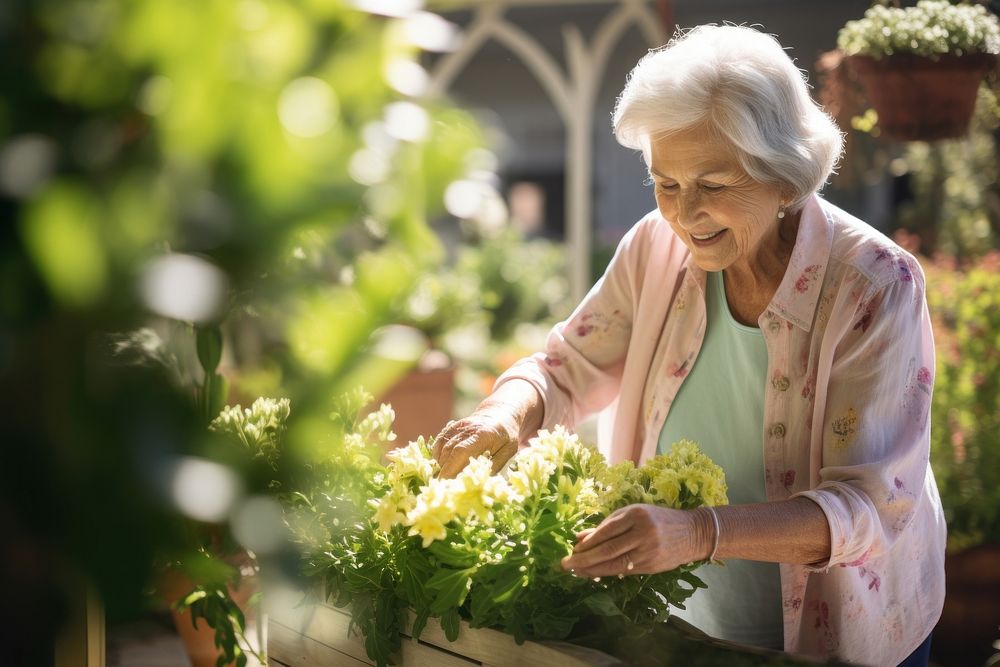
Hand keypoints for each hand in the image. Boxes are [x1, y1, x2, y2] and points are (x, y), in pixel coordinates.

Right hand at [432, 410, 519, 477]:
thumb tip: (479, 481)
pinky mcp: (451, 427)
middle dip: (444, 470)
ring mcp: (458, 426)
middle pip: (449, 451)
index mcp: (483, 435)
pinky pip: (439, 443)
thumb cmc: (506, 436)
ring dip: (441, 464)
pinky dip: (438, 455)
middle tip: (446, 486)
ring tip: (447, 477)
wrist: (500, 414)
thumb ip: (494, 465)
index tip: (445, 483)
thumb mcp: (508, 451)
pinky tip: (444, 465)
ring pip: (442, 447)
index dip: (451, 468)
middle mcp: (467, 429)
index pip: (462, 451)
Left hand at [560, 504, 711, 577]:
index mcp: (637, 514)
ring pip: (615, 563)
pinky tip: (594, 574)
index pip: (606, 530)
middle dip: (584, 559)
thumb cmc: (658, 519)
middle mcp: (643, 533)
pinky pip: (625, 570)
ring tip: (575, 572)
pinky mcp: (652, 566)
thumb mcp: (633, 514)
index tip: (573, 549)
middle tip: (565, 565)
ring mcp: (649, 551)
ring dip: (592, 570)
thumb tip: (579, 538)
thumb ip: (607, 525)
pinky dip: (608, 572)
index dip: (588, 542)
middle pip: (608, 549)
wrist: (692, 532)